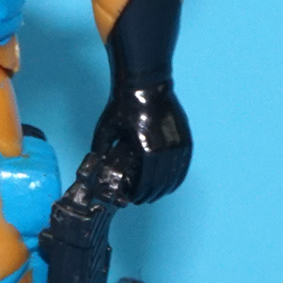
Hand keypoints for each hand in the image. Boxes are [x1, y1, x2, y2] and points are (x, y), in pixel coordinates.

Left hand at [91, 82, 191, 204]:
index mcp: (146, 148)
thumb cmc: (125, 104)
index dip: (140, 194)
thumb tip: (96, 164)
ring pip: (176, 176)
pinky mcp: (185, 137)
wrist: (146, 83)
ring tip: (156, 194)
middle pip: (161, 182)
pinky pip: (184, 164)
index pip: (146, 182)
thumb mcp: (106, 128)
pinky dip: (178, 176)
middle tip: (143, 199)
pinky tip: (171, 182)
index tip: (134, 199)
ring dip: (166, 188)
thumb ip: (100, 148)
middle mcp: (166, 148)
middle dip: (151, 194)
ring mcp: (178, 143)